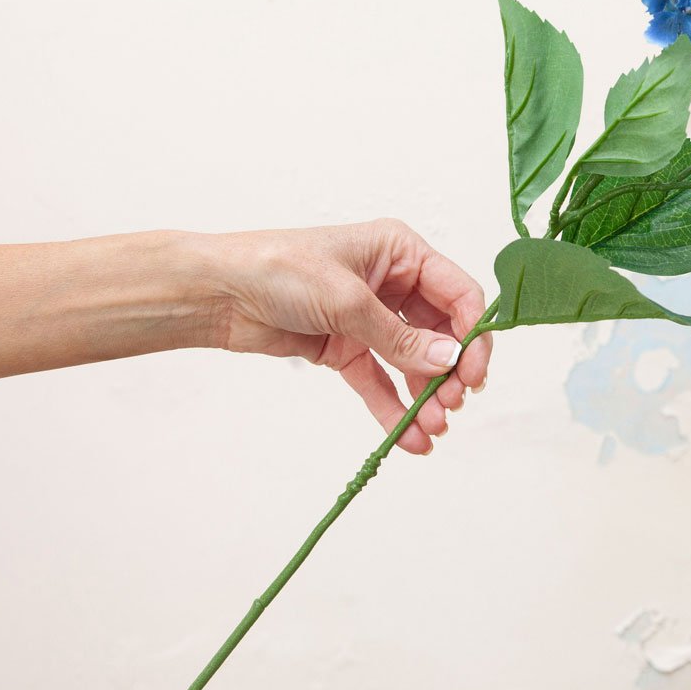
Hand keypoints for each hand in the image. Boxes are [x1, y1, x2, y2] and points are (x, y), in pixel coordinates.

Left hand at [213, 219, 492, 454]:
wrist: (218, 292)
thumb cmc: (278, 268)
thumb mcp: (347, 299)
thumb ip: (399, 337)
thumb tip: (448, 361)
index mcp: (400, 252)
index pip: (457, 293)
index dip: (472, 333)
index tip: (473, 372)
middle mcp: (391, 282)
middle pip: (440, 332)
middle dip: (450, 370)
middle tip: (452, 404)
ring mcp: (369, 317)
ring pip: (412, 361)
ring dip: (425, 394)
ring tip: (433, 427)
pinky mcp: (346, 347)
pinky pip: (379, 380)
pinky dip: (394, 407)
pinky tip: (409, 438)